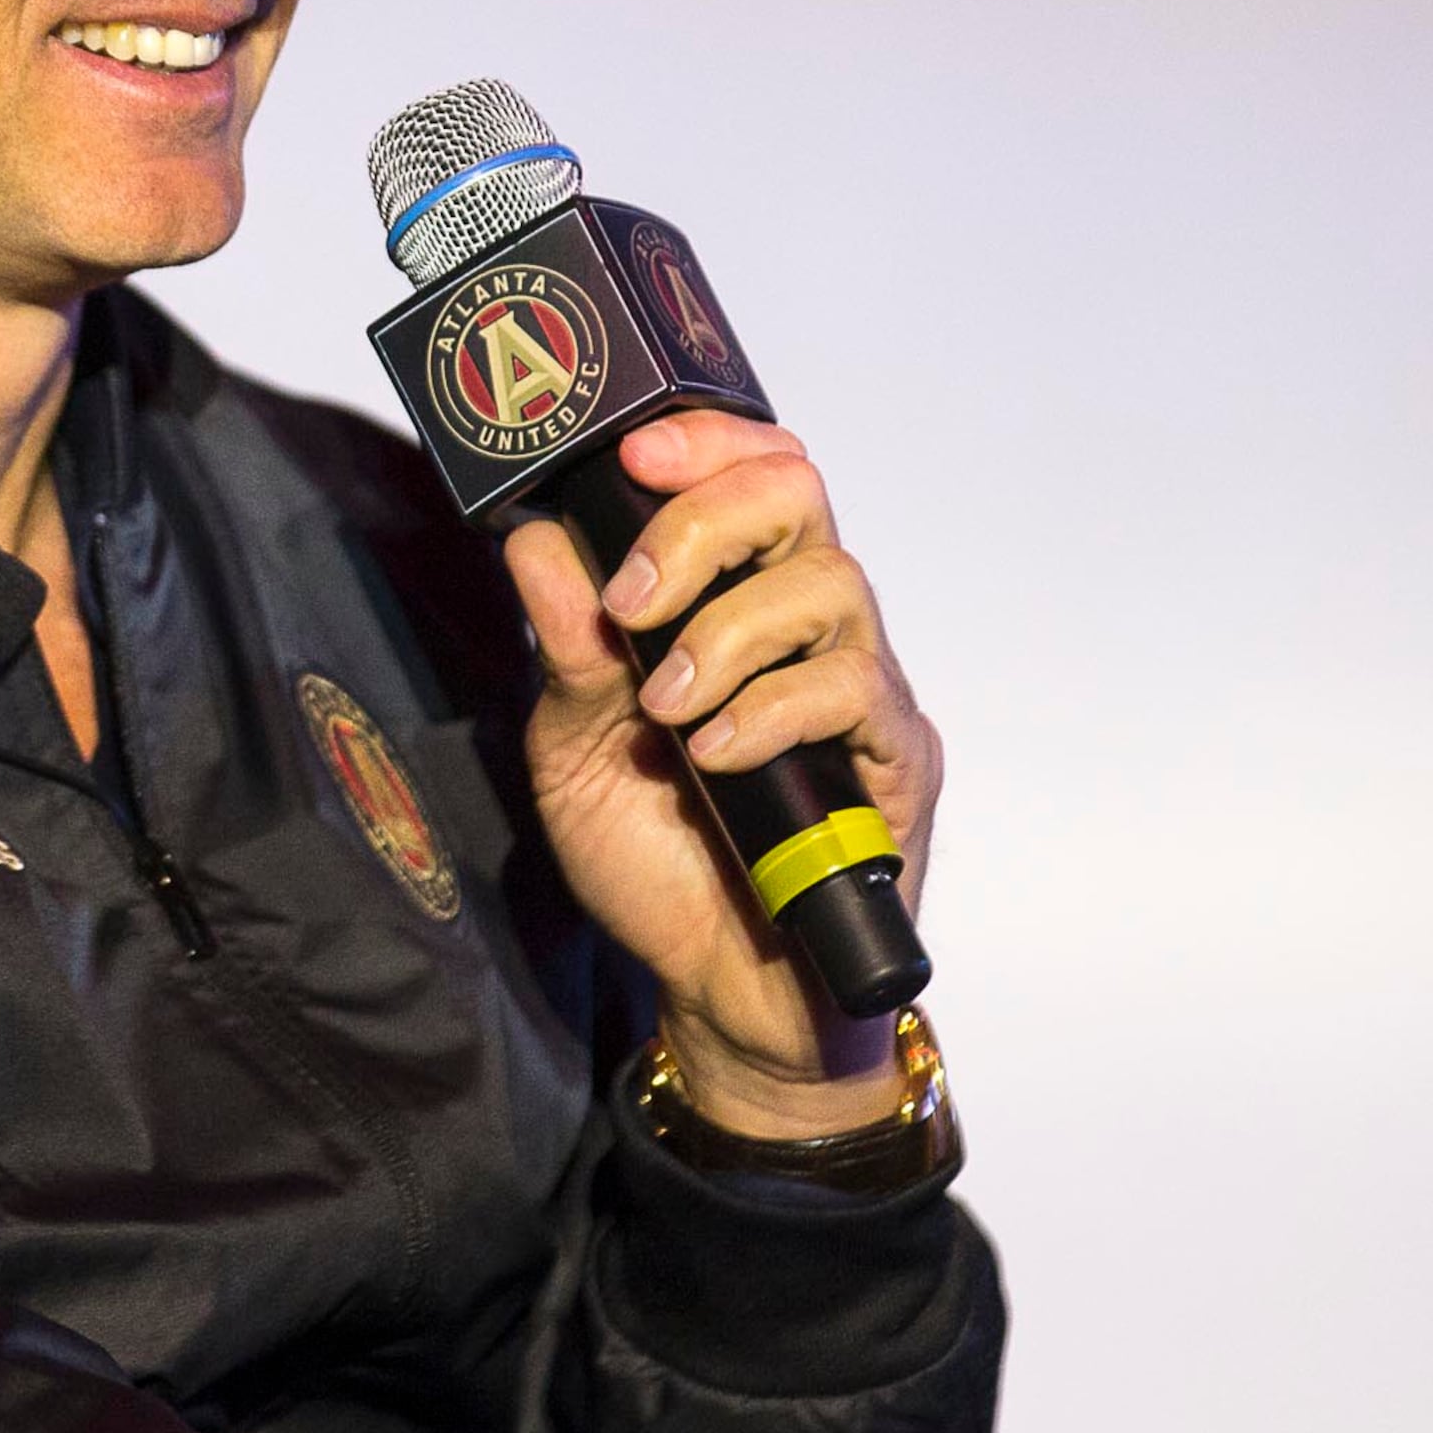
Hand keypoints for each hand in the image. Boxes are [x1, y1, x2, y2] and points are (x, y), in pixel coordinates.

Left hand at [503, 411, 943, 1138]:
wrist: (719, 991)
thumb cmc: (657, 862)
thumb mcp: (575, 750)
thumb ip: (565, 649)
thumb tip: (535, 540)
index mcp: (734, 602)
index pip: (752, 474)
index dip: (705, 441)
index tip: (634, 457)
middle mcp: (807, 627)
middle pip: (796, 495)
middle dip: (703, 525)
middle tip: (634, 602)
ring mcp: (861, 689)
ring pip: (830, 584)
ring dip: (727, 632)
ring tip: (667, 708)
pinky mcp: (897, 759)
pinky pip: (853, 689)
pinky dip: (769, 710)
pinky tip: (713, 757)